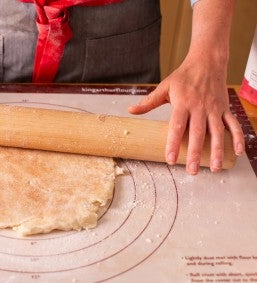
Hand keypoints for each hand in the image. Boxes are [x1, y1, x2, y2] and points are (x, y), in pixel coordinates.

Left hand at [128, 54, 244, 173]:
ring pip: (217, 132)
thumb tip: (130, 110)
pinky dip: (237, 137)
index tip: (171, 159)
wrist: (207, 61)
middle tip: (192, 171)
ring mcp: (214, 108)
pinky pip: (233, 124)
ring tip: (216, 168)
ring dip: (217, 151)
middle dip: (195, 153)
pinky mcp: (225, 108)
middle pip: (197, 134)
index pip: (177, 127)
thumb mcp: (164, 87)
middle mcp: (199, 108)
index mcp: (182, 104)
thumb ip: (148, 102)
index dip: (173, 144)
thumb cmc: (183, 76)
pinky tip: (237, 151)